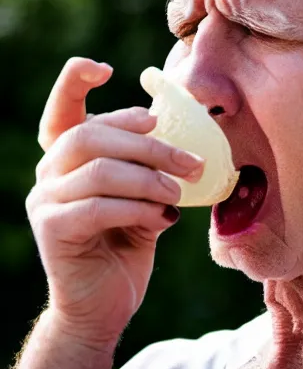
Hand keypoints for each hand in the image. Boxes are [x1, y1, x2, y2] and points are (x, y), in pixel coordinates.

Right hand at [26, 58, 203, 348]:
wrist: (107, 300)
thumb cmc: (130, 239)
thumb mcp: (146, 195)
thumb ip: (152, 168)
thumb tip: (189, 146)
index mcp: (71, 156)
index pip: (62, 110)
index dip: (74, 81)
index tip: (105, 68)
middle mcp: (50, 171)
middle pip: (93, 135)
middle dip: (150, 145)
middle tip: (191, 162)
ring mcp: (45, 199)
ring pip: (100, 169)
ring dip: (150, 178)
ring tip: (179, 193)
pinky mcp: (52, 229)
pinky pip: (97, 206)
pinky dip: (138, 208)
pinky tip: (163, 218)